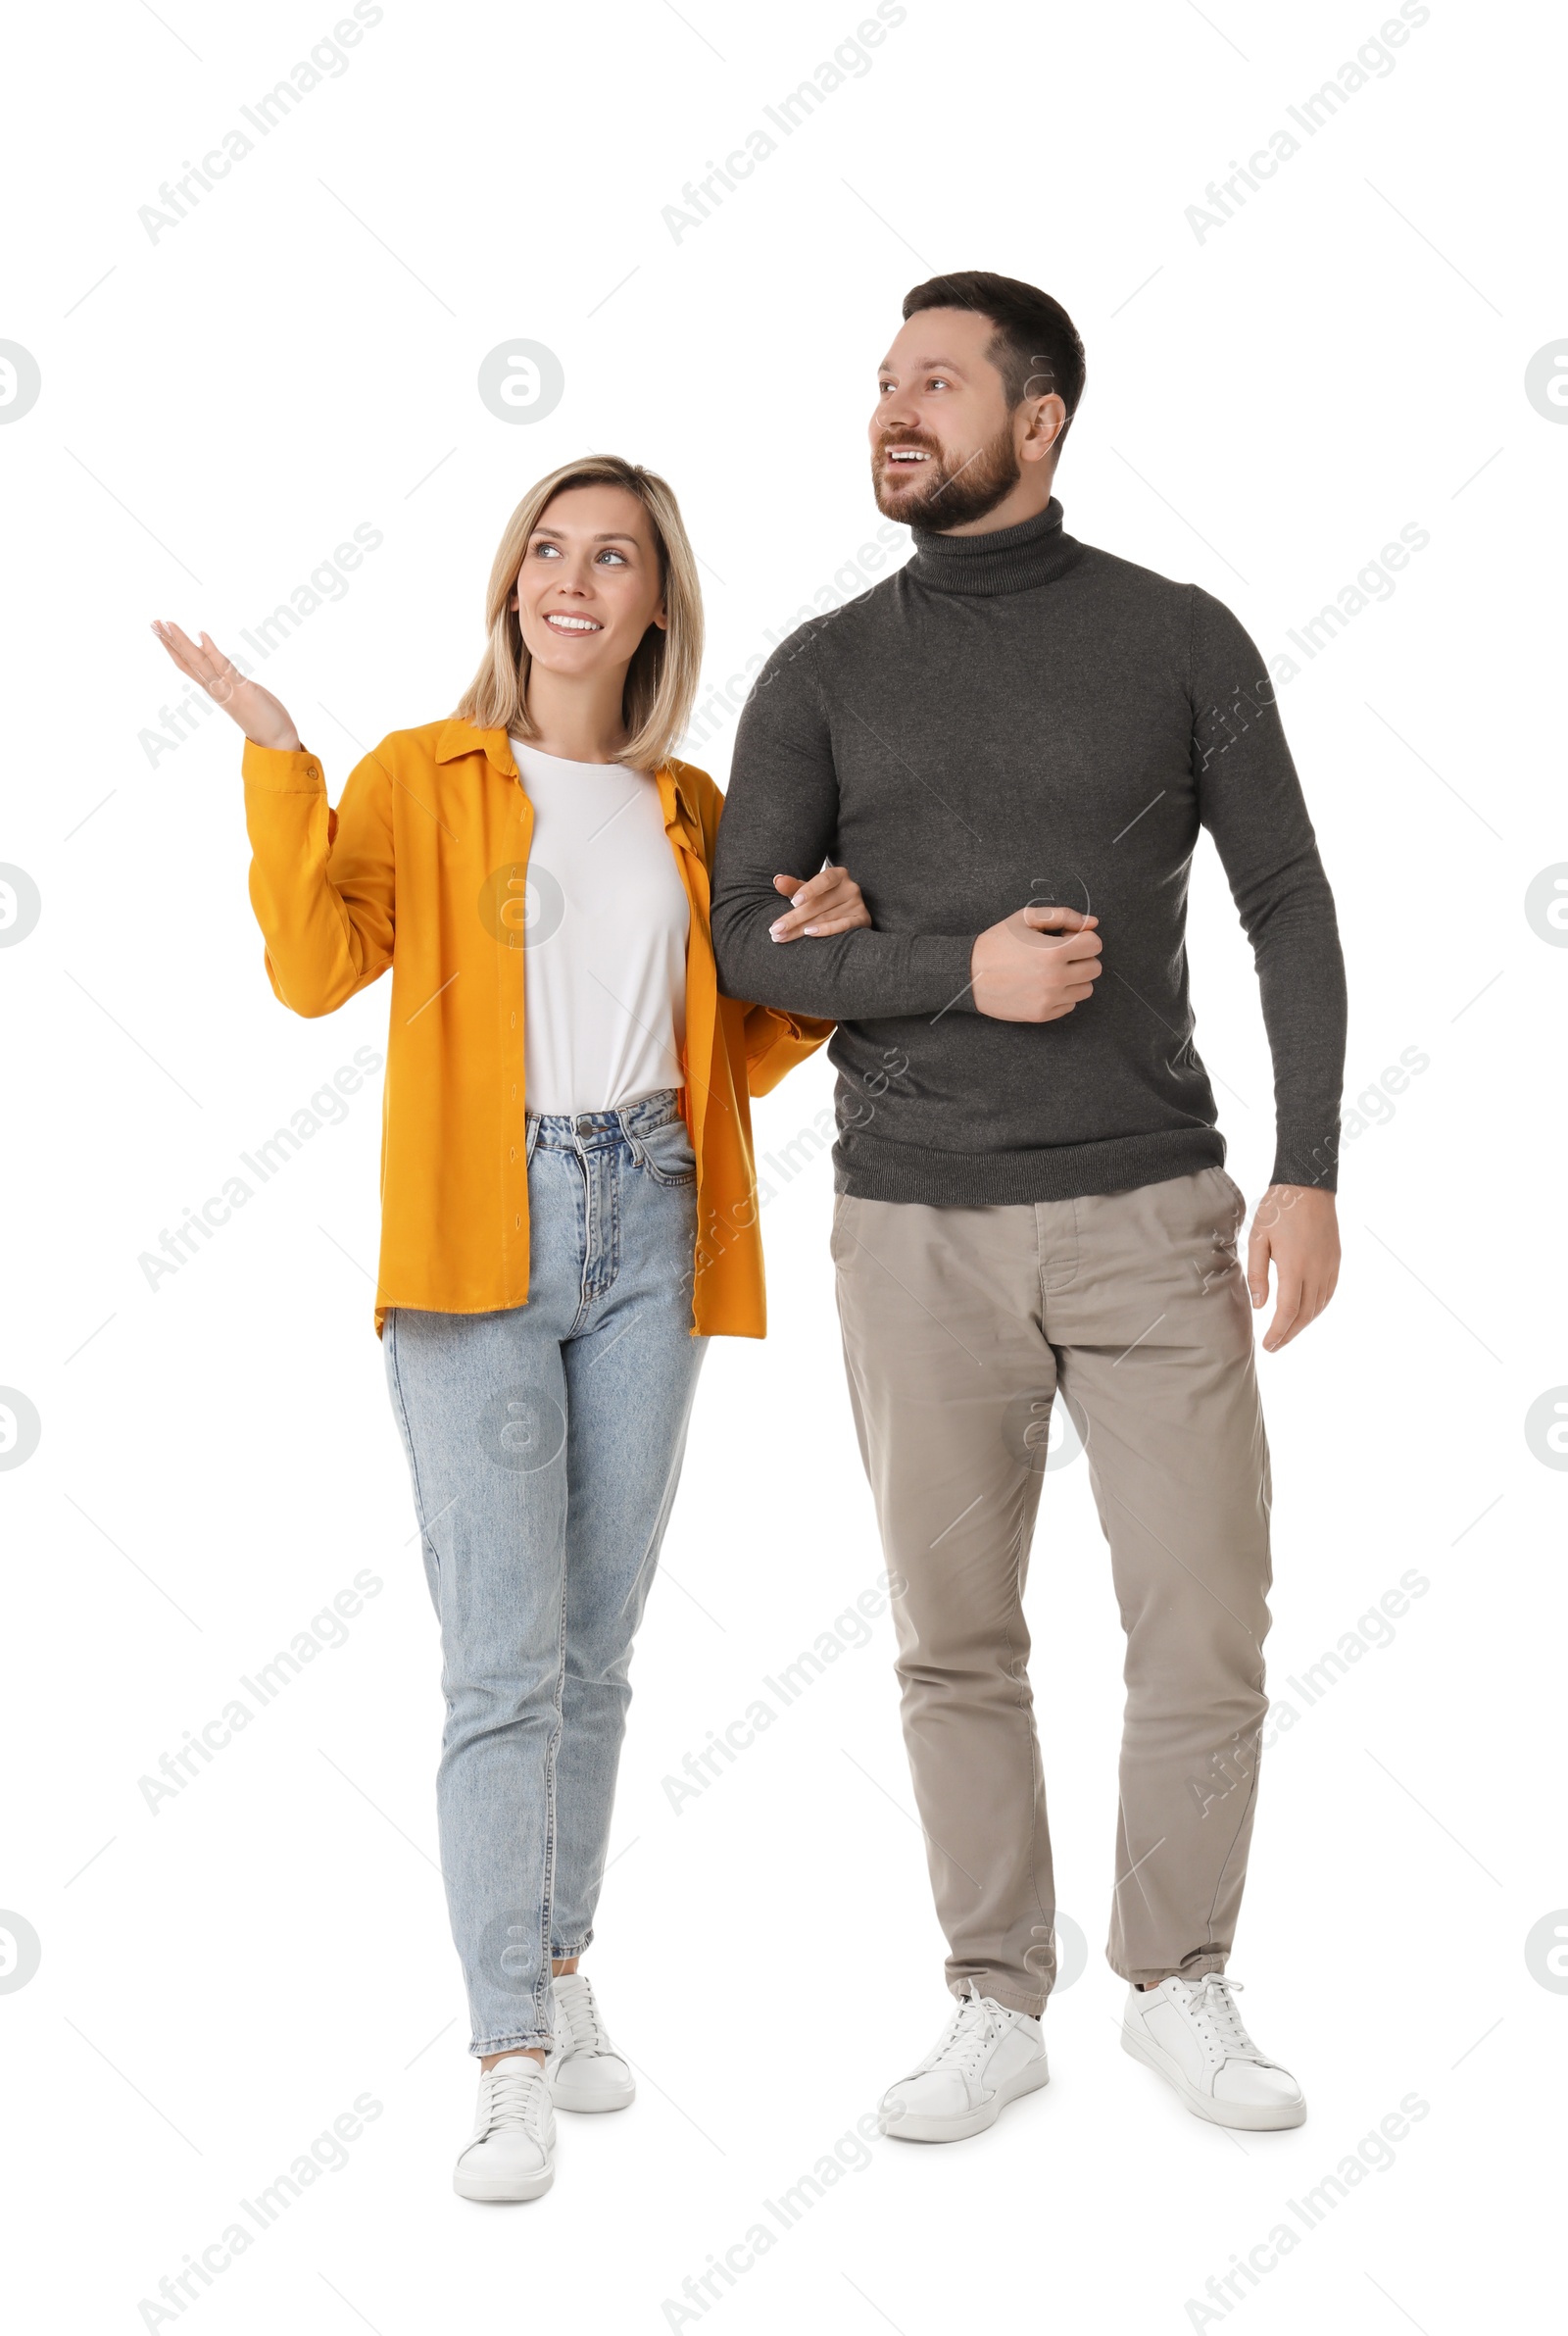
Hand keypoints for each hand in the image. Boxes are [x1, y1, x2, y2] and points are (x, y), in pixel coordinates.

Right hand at [150, 621, 301, 750]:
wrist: (276, 741)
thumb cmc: (261, 717)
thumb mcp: (240, 692)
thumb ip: (228, 679)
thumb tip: (220, 666)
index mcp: (213, 687)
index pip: (187, 664)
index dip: (171, 647)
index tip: (158, 629)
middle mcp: (215, 688)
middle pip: (187, 660)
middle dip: (169, 641)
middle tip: (152, 621)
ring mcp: (226, 688)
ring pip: (199, 662)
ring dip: (183, 642)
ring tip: (167, 623)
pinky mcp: (242, 689)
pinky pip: (224, 668)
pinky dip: (212, 652)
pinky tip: (202, 635)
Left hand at [769, 866, 872, 940]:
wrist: (848, 911)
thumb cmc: (823, 898)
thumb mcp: (808, 890)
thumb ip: (793, 886)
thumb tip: (777, 880)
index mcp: (838, 875)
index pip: (823, 879)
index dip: (809, 889)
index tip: (793, 902)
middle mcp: (851, 888)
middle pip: (819, 904)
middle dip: (794, 918)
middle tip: (775, 929)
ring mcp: (858, 904)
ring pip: (826, 917)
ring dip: (801, 929)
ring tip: (782, 936)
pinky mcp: (863, 920)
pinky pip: (844, 925)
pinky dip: (826, 930)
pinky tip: (809, 933)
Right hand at [970, 905, 1100, 1020]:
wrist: (968, 974)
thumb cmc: (997, 942)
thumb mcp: (1026, 918)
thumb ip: (1063, 916)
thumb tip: (1092, 922)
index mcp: (1053, 952)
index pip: (1094, 945)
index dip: (1081, 937)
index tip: (1065, 938)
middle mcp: (1055, 978)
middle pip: (1094, 968)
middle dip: (1081, 958)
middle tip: (1059, 955)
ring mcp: (1049, 999)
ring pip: (1086, 989)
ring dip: (1075, 978)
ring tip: (1052, 971)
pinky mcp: (1042, 1014)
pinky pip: (1070, 1005)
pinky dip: (1062, 995)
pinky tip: (1043, 985)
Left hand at [1246, 1185, 1339, 1351]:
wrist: (1309, 1186)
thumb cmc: (1278, 1210)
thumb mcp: (1258, 1239)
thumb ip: (1258, 1274)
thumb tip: (1259, 1305)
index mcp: (1295, 1267)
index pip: (1288, 1311)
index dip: (1278, 1332)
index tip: (1268, 1345)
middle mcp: (1316, 1271)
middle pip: (1304, 1314)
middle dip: (1289, 1334)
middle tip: (1275, 1346)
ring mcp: (1329, 1267)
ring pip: (1318, 1306)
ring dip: (1303, 1324)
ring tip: (1287, 1333)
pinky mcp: (1335, 1261)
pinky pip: (1328, 1293)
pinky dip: (1317, 1309)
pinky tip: (1306, 1313)